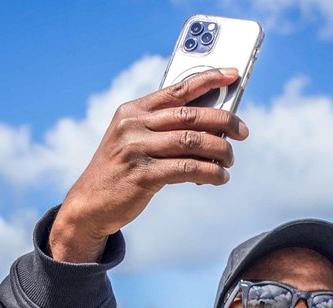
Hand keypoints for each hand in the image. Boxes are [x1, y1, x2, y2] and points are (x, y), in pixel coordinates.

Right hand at [49, 67, 247, 262]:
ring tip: (230, 159)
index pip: (177, 89)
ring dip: (220, 151)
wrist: (89, 205)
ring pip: (192, 142)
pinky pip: (187, 169)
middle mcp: (133, 125)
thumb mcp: (133, 140)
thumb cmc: (121, 171)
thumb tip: (212, 125)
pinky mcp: (142, 176)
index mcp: (133, 110)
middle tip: (242, 132)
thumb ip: (164, 129)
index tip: (233, 77)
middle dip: (224, 121)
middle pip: (191, 116)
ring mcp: (136, 149)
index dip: (209, 80)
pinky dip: (210, 173)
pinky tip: (219, 177)